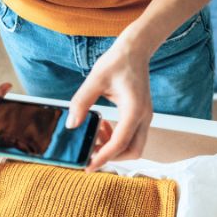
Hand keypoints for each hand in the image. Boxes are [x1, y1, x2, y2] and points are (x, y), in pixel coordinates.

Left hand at [67, 35, 152, 171]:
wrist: (136, 50)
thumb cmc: (117, 61)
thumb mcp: (95, 79)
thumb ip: (82, 102)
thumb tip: (71, 125)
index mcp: (134, 109)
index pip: (120, 142)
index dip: (104, 157)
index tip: (88, 166)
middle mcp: (144, 116)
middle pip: (133, 151)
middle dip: (112, 157)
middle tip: (90, 153)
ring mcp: (145, 117)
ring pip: (134, 146)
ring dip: (114, 148)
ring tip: (95, 134)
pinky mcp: (141, 115)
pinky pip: (132, 136)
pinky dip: (117, 138)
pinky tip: (103, 126)